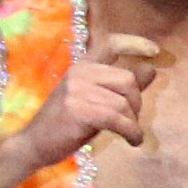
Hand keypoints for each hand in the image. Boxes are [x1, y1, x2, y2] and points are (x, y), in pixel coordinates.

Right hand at [18, 42, 159, 164]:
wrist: (33, 144)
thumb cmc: (66, 124)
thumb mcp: (96, 101)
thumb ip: (121, 86)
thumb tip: (151, 69)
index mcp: (83, 66)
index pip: (110, 44)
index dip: (134, 44)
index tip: (154, 51)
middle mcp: (80, 73)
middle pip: (127, 80)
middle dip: (137, 103)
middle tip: (132, 120)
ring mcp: (76, 90)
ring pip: (123, 103)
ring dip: (133, 123)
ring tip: (131, 135)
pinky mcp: (77, 111)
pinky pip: (116, 119)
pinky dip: (130, 132)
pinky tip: (133, 141)